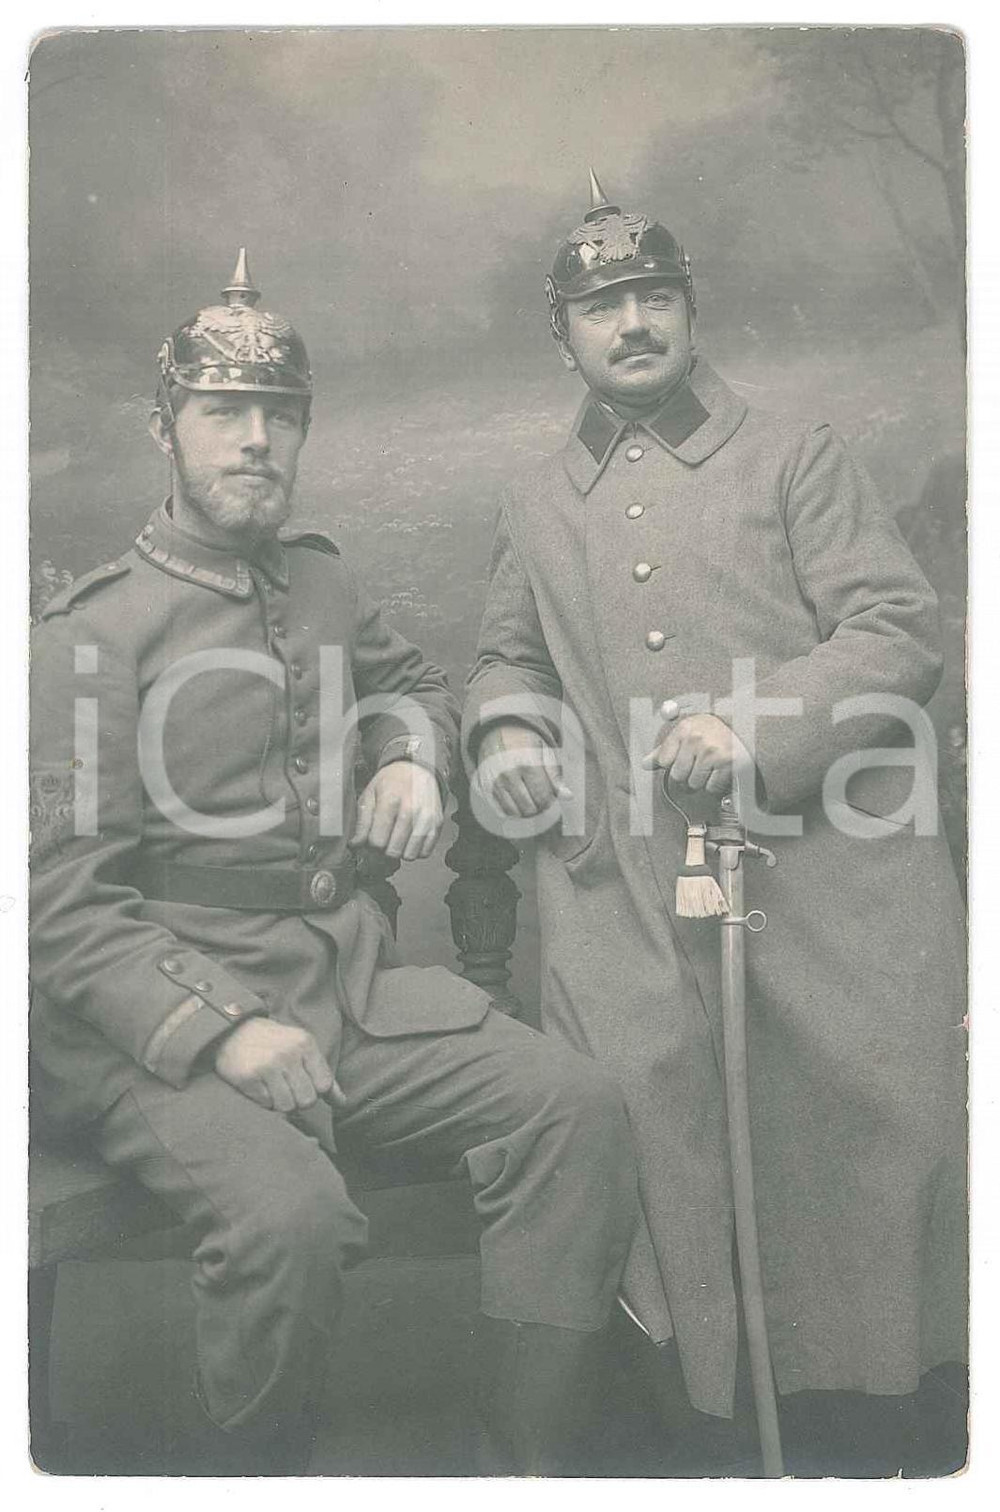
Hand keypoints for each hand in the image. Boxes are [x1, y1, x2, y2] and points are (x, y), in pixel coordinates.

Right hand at [214, 1018, 342, 1112]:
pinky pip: (266, 1104)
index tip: (306, 1086)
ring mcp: (267, 1066)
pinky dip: (264, 1101)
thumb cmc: (272, 1041)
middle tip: (287, 1088)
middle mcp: (288, 1054)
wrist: (232, 1031)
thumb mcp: (301, 1047)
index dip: (316, 1092)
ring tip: (273, 1088)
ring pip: (287, 1106)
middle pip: (307, 1100)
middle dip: (299, 1101)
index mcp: (305, 1044)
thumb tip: (342, 1102)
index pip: (324, 1085)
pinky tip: (260, 1086)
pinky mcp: (248, 1078)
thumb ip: (322, 1073)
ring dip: (281, 1103)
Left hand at [349, 761, 442, 859]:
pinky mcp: (437, 824)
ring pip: (410, 855)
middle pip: (393, 851)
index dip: (371, 843)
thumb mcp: (370, 795)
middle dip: (385, 849)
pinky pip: (425, 852)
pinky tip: (410, 839)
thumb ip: (362, 821)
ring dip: (401, 852)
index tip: (373, 837)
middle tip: (384, 838)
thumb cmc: (390, 782)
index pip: (377, 841)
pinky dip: (416, 850)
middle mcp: (411, 810)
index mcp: (390, 801)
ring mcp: (426, 818)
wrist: (417, 768)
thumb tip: (356, 844)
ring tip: (397, 839)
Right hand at [476, 723, 571, 817]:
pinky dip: (510, 811)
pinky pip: (500, 810)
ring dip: (525, 812)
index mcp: (527, 764)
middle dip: (538, 807)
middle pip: (529, 807)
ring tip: (529, 802)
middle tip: (540, 801)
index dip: (549, 801)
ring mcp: (495, 782)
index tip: (550, 797)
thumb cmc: (524, 741)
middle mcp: (509, 774)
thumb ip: (555, 776)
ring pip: (514, 812)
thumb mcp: (544, 752)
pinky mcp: (485, 787)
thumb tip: (568, 796)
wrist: (497, 730)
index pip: (542, 796)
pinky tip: (516, 803)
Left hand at [641, 706, 748, 793]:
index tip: (683, 757)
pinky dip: (714, 784)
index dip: (672, 763)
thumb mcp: (686, 732)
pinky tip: (718, 771)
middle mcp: (697, 739)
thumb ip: (664, 749)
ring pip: (694, 783)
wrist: (743, 725)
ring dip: (701, 779)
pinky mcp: (727, 764)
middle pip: (678, 775)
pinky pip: (711, 787)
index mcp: (683, 729)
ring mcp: (712, 752)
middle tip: (698, 763)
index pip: (663, 761)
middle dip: (686, 774)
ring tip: (709, 766)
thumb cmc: (711, 730)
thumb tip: (645, 764)